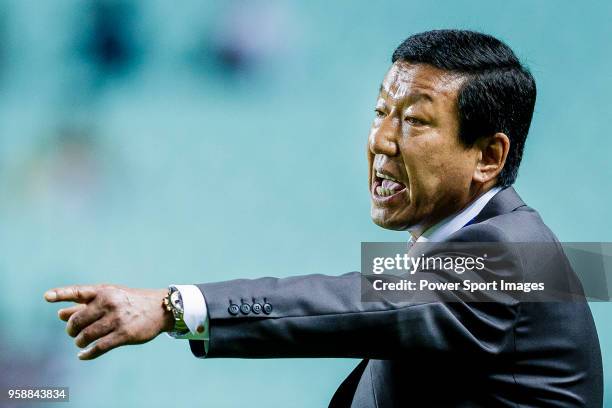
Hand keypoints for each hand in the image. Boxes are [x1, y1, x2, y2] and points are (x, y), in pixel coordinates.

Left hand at [44, 284, 174, 359]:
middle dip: (71, 330)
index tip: (46, 297)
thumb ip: (84, 305)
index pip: (78, 291)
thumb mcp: (108, 298)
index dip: (61, 294)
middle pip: (77, 321)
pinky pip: (98, 347)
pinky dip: (87, 354)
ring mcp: (117, 319)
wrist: (159, 309)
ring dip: (79, 342)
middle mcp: (109, 303)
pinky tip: (83, 355)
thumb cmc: (129, 302)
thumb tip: (59, 314)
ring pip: (86, 336)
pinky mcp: (124, 334)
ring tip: (80, 342)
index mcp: (103, 291)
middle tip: (73, 333)